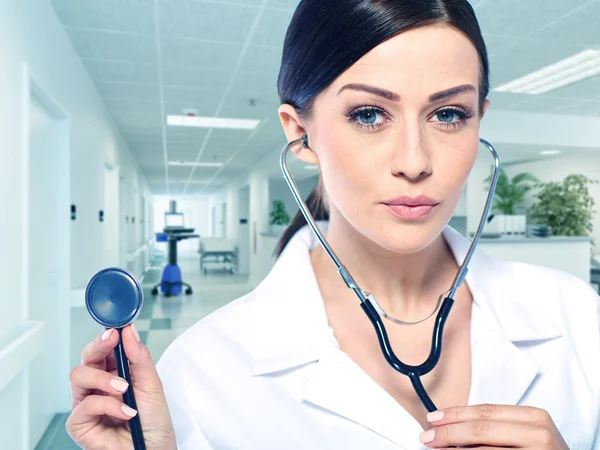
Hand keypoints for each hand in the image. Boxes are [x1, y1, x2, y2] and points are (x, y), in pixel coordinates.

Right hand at [66, 324, 176, 449]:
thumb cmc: (153, 422)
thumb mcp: (151, 384)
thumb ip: (139, 357)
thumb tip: (129, 330)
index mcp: (114, 375)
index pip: (103, 351)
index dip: (105, 338)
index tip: (115, 330)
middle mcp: (97, 388)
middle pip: (86, 359)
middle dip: (98, 347)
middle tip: (112, 343)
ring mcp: (86, 405)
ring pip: (78, 376)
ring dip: (103, 378)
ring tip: (124, 388)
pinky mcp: (80, 425)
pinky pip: (84, 405)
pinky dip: (107, 405)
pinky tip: (125, 412)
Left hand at [420, 404, 568, 448]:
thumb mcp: (524, 432)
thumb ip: (494, 426)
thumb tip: (452, 425)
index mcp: (534, 417)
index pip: (486, 411)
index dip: (456, 414)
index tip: (433, 418)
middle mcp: (538, 434)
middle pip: (482, 430)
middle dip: (449, 433)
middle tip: (427, 437)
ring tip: (435, 449)